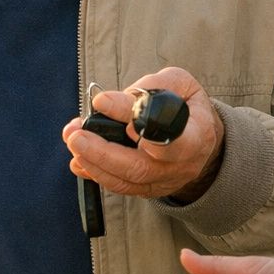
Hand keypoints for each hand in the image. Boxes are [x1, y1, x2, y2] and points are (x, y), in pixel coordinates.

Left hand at [61, 67, 222, 201]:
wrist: (202, 139)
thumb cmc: (187, 105)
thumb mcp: (178, 83)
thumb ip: (147, 88)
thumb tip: (106, 103)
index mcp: (196, 134)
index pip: (167, 135)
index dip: (135, 122)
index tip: (103, 103)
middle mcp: (182, 165)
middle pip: (139, 167)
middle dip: (101, 151)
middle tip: (75, 134)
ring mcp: (165, 181)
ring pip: (126, 181)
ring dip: (93, 162)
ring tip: (72, 139)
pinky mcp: (149, 190)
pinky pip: (120, 187)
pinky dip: (96, 173)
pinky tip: (79, 158)